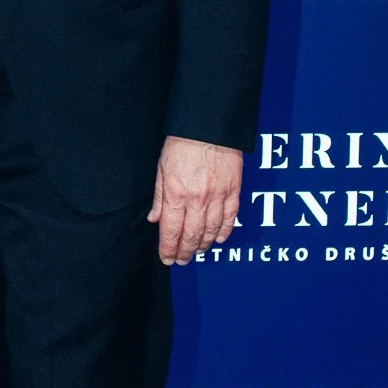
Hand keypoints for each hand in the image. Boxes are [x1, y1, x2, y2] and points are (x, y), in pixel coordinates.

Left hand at [147, 136, 241, 265]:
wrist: (209, 127)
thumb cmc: (182, 144)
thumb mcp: (161, 169)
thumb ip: (160, 198)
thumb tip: (155, 219)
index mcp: (177, 194)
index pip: (172, 231)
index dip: (169, 249)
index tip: (167, 259)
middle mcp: (198, 199)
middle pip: (192, 235)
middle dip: (185, 252)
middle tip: (181, 260)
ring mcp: (218, 197)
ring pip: (212, 230)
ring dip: (203, 245)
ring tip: (196, 252)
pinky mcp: (233, 191)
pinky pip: (230, 218)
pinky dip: (224, 231)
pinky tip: (218, 239)